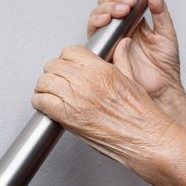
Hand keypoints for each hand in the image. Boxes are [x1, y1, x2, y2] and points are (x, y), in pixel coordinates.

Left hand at [32, 45, 175, 181]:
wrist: (145, 139)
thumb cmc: (142, 115)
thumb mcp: (133, 80)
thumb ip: (122, 59)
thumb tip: (123, 46)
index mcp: (101, 69)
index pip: (70, 51)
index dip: (67, 58)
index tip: (68, 65)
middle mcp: (86, 81)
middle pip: (54, 65)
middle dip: (54, 72)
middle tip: (59, 79)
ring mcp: (75, 98)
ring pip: (44, 81)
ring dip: (45, 87)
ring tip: (51, 92)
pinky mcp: (67, 117)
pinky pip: (41, 102)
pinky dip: (40, 102)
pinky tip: (47, 105)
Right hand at [87, 0, 183, 108]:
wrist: (162, 87)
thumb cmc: (165, 65)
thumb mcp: (166, 32)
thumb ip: (160, 10)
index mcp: (134, 23)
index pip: (120, 0)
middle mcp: (120, 30)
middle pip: (105, 5)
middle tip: (128, 3)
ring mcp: (111, 40)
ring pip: (97, 17)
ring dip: (105, 9)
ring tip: (120, 11)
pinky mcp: (105, 52)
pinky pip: (94, 35)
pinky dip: (96, 23)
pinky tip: (107, 20)